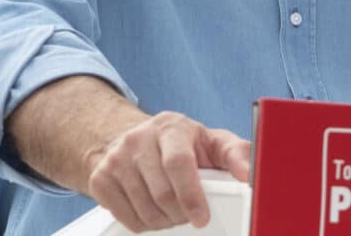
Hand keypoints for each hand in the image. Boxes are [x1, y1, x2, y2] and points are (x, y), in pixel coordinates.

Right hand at [82, 111, 251, 232]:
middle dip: (181, 213)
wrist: (135, 142)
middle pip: (162, 192)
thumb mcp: (211, 142)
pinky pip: (125, 216)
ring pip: (144, 209)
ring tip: (174, 212)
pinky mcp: (100, 178)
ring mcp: (116, 158)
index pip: (179, 163)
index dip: (192, 195)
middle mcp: (139, 138)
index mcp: (170, 126)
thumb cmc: (182, 144)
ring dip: (165, 221)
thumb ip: (236, 154)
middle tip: (190, 215)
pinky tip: (153, 210)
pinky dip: (144, 224)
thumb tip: (250, 174)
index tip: (201, 217)